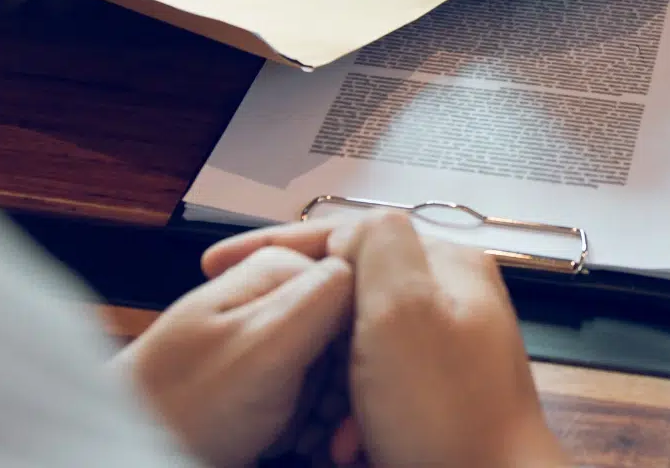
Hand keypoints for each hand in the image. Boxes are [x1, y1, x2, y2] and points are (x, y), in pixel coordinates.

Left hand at [112, 245, 352, 467]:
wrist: (132, 443)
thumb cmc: (186, 403)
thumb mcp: (263, 346)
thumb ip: (316, 299)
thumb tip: (363, 265)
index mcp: (278, 270)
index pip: (361, 289)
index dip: (368, 344)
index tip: (363, 394)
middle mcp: (277, 292)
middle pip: (351, 330)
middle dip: (350, 384)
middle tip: (338, 437)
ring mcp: (270, 332)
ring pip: (336, 365)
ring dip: (334, 409)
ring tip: (319, 444)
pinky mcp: (265, 371)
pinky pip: (312, 390)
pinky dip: (313, 420)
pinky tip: (303, 442)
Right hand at [203, 216, 569, 467]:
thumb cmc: (449, 413)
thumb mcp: (403, 307)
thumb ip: (375, 244)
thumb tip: (347, 230)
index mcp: (446, 264)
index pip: (347, 232)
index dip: (278, 243)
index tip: (220, 263)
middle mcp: (449, 298)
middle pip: (348, 287)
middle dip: (306, 323)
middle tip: (263, 344)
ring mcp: (443, 349)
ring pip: (355, 341)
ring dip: (326, 377)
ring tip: (318, 413)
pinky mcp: (434, 397)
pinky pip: (373, 385)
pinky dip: (350, 410)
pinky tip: (345, 440)